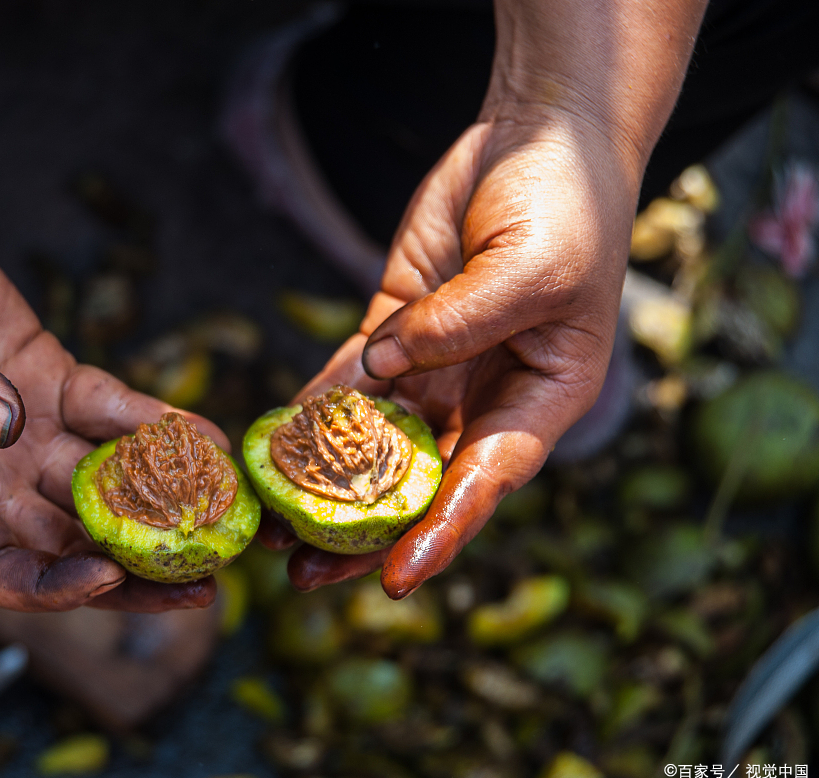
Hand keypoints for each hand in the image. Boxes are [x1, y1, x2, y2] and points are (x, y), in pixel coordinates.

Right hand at [0, 212, 221, 611]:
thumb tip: (4, 427)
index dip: (51, 587)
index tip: (106, 579)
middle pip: (66, 542)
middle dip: (133, 565)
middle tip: (202, 577)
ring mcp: (24, 428)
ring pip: (101, 483)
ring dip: (159, 499)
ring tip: (220, 507)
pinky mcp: (51, 377)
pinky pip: (112, 411)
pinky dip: (155, 424)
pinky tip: (203, 434)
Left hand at [270, 116, 635, 597]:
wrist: (539, 138)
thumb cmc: (566, 207)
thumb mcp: (530, 269)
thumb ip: (459, 325)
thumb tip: (379, 370)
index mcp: (540, 398)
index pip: (487, 480)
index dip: (442, 533)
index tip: (397, 579)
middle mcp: (484, 394)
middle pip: (420, 479)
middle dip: (364, 530)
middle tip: (305, 574)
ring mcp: (434, 364)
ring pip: (373, 440)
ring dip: (325, 481)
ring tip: (270, 524)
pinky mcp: (393, 328)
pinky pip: (347, 378)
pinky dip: (311, 411)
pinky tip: (271, 443)